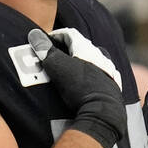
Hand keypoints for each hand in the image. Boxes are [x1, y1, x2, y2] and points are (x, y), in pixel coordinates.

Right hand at [28, 28, 126, 147]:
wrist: (103, 112)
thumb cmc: (80, 87)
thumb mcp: (58, 67)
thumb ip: (46, 51)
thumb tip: (34, 34)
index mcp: (88, 49)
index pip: (70, 35)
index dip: (56, 36)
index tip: (45, 42)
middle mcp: (102, 58)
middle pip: (82, 48)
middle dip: (67, 51)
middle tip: (54, 58)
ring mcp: (109, 73)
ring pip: (92, 62)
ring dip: (80, 64)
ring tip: (68, 73)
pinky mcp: (112, 88)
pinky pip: (99, 77)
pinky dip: (89, 78)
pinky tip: (83, 86)